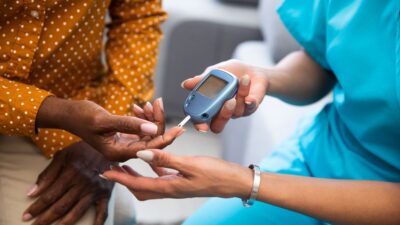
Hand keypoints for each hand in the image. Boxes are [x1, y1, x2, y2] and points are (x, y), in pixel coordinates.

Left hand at [23, 142, 113, 224]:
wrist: (108, 145)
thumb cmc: (84, 149)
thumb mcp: (63, 155)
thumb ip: (48, 173)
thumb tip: (32, 192)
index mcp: (71, 173)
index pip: (50, 195)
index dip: (37, 207)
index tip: (27, 215)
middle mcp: (83, 184)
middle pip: (61, 206)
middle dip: (45, 218)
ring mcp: (95, 190)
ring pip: (77, 212)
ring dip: (63, 224)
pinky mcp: (106, 193)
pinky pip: (102, 211)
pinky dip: (97, 222)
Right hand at [37, 97, 183, 160]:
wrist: (68, 114)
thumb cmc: (81, 117)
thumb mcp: (105, 120)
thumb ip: (129, 125)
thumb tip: (153, 129)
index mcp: (119, 152)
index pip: (150, 148)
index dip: (166, 138)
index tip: (180, 129)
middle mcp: (123, 151)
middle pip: (152, 139)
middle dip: (158, 121)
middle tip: (159, 102)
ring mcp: (124, 143)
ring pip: (148, 132)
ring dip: (150, 117)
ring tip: (149, 102)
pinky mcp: (124, 135)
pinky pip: (141, 128)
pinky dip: (142, 117)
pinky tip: (139, 107)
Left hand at [102, 149, 252, 200]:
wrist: (234, 182)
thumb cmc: (216, 173)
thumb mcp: (190, 164)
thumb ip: (165, 158)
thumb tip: (142, 154)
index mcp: (169, 187)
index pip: (138, 184)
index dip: (120, 178)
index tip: (106, 172)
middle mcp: (170, 190)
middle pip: (140, 189)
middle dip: (124, 180)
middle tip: (112, 169)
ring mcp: (176, 187)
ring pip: (149, 184)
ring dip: (135, 176)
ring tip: (126, 165)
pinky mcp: (182, 182)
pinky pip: (160, 178)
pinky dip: (151, 171)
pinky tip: (152, 161)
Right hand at [181, 59, 268, 132]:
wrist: (251, 70)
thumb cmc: (230, 73)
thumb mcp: (214, 73)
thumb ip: (201, 80)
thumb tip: (186, 84)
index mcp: (209, 106)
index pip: (200, 119)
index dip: (199, 123)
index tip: (201, 123)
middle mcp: (221, 112)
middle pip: (217, 126)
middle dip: (222, 115)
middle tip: (228, 101)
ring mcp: (236, 112)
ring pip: (236, 112)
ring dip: (240, 94)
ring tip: (243, 80)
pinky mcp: (250, 108)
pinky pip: (250, 107)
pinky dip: (250, 100)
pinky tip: (249, 95)